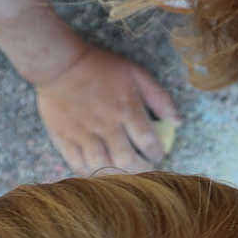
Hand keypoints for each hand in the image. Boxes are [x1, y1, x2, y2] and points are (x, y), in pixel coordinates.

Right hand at [32, 48, 175, 173]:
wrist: (59, 63)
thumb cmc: (100, 66)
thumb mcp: (136, 73)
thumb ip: (159, 97)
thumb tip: (178, 122)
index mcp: (126, 109)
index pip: (148, 142)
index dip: (157, 153)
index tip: (158, 154)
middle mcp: (106, 125)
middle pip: (127, 161)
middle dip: (140, 169)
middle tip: (143, 168)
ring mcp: (83, 134)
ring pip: (102, 166)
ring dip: (115, 174)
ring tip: (121, 172)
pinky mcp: (64, 138)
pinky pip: (77, 164)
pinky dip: (89, 172)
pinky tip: (97, 171)